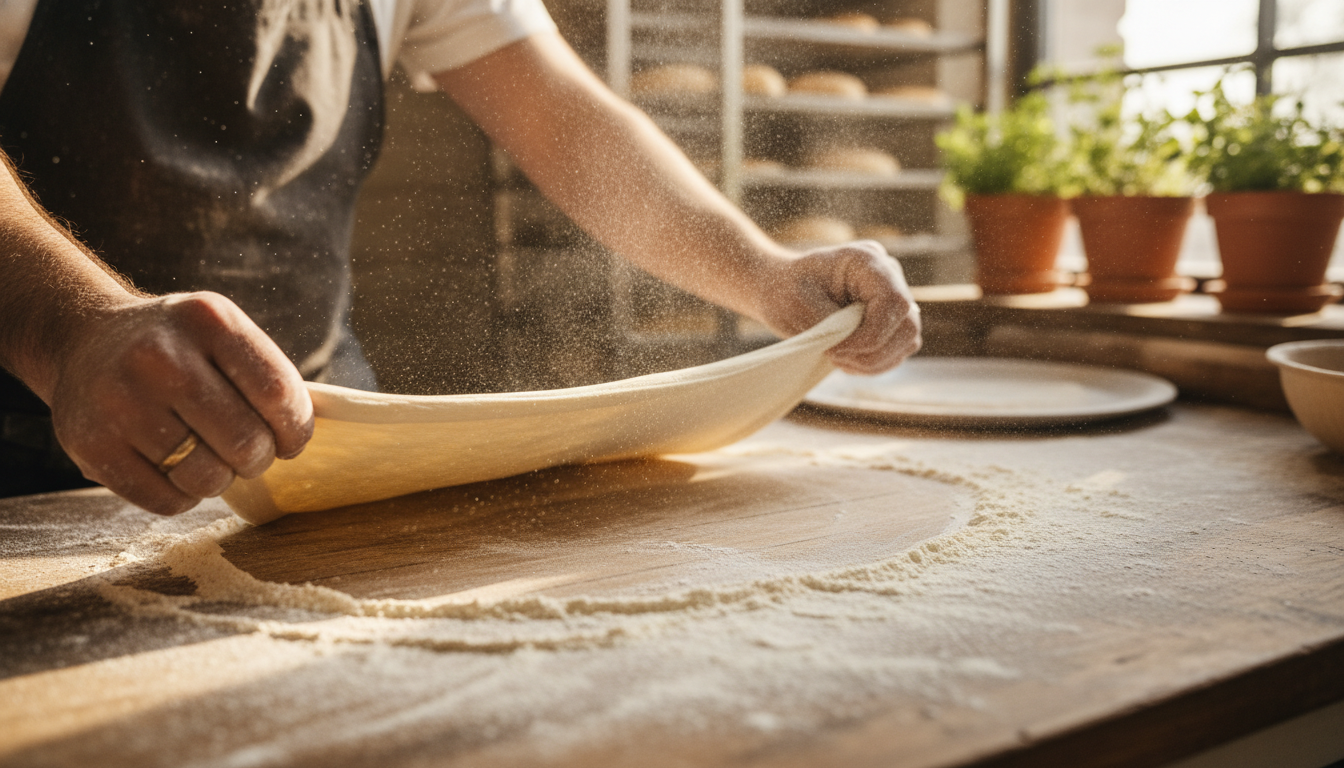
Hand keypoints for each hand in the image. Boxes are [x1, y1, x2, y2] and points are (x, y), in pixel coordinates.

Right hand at [47, 292, 313, 514]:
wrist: (85, 339)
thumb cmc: (177, 347)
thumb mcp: (221, 333)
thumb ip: (265, 376)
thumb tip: (298, 438)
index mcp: (207, 321)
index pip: (278, 394)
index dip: (295, 430)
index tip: (289, 439)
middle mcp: (160, 356)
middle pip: (245, 441)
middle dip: (259, 458)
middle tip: (247, 452)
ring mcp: (119, 401)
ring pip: (207, 476)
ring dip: (221, 479)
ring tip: (209, 458)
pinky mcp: (91, 444)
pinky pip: (167, 500)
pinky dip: (184, 496)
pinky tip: (176, 471)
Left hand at [752, 240, 921, 373]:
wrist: (781, 290)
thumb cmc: (785, 289)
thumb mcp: (799, 303)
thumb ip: (831, 323)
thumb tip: (856, 343)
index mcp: (867, 261)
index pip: (894, 302)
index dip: (872, 334)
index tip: (837, 349)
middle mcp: (888, 276)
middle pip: (908, 325)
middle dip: (873, 352)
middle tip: (835, 357)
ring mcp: (892, 299)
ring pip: (907, 341)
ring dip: (873, 362)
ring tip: (839, 359)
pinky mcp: (890, 321)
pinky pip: (897, 351)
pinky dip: (874, 364)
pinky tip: (847, 360)